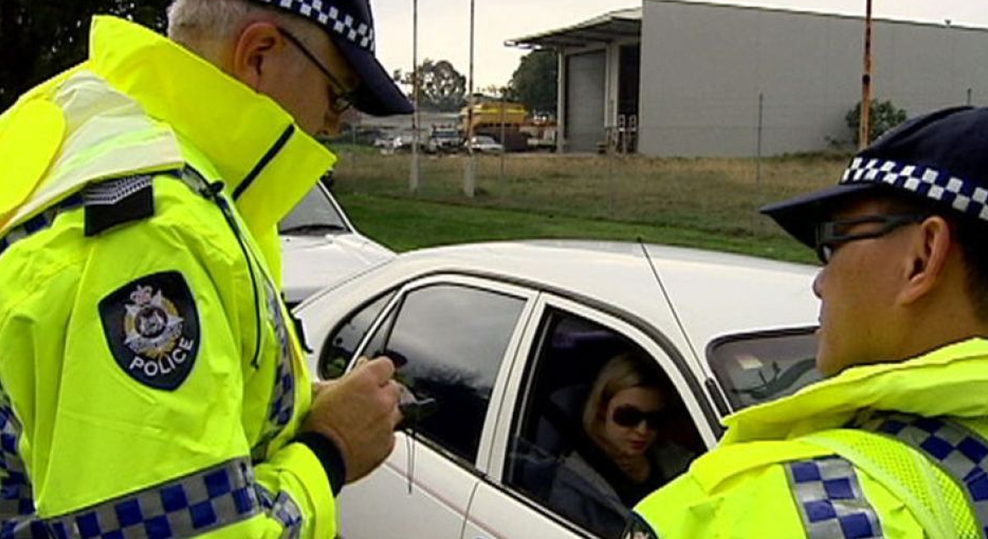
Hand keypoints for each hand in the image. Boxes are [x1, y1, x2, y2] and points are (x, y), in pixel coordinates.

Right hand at [302, 356, 402, 482]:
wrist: (319, 459)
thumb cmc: (316, 426)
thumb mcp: (320, 391)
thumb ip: (343, 379)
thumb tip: (353, 372)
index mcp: (366, 380)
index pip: (385, 365)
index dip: (376, 371)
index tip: (369, 375)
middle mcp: (382, 400)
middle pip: (394, 388)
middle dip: (382, 392)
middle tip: (363, 401)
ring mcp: (388, 422)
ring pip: (395, 412)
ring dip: (383, 414)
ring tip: (362, 421)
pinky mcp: (388, 444)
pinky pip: (391, 434)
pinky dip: (381, 434)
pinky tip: (363, 437)